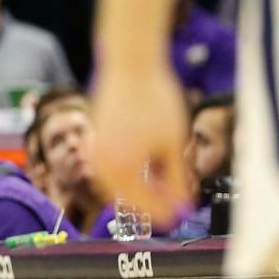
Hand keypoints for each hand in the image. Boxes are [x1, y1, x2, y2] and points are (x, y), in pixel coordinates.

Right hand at [88, 55, 192, 224]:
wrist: (130, 66)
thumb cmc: (153, 99)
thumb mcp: (174, 144)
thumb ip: (178, 178)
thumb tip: (182, 203)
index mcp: (120, 170)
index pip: (144, 205)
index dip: (166, 211)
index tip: (182, 212)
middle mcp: (101, 165)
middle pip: (128, 199)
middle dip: (152, 202)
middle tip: (175, 201)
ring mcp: (96, 153)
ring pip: (118, 186)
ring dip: (140, 189)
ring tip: (166, 183)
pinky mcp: (96, 142)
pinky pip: (111, 170)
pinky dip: (130, 174)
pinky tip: (150, 165)